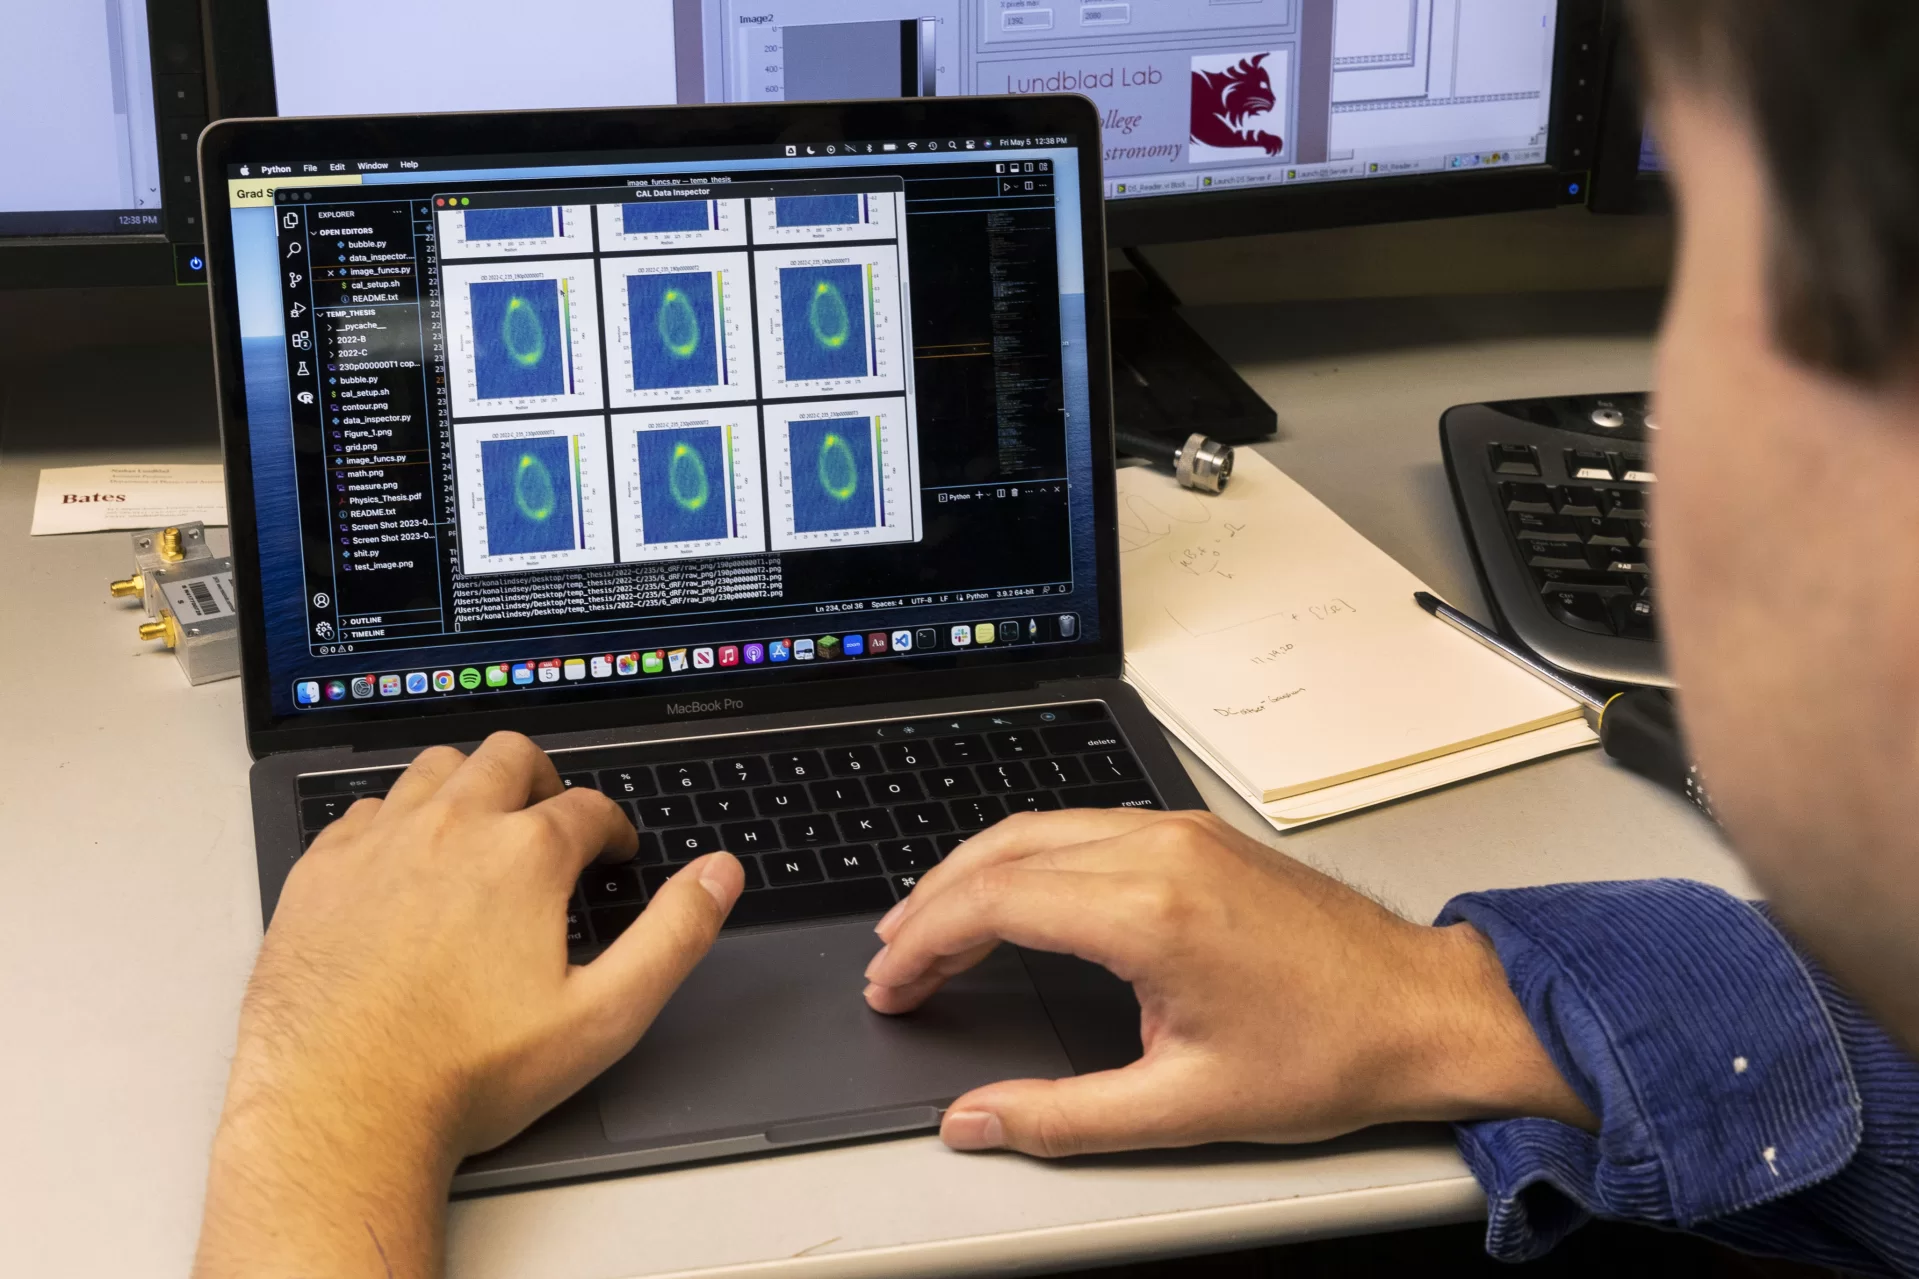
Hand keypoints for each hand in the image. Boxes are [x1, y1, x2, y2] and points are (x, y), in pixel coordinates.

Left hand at [194, 732, 742, 1277]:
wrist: (340, 1109)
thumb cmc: (468, 1072)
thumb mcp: (604, 1016)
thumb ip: (673, 935)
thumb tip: (720, 874)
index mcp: (526, 853)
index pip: (588, 807)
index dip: (612, 828)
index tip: (613, 854)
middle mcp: (451, 826)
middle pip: (509, 756)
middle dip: (543, 780)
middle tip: (552, 822)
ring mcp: (378, 842)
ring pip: (435, 768)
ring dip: (470, 785)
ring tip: (481, 828)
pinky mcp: (320, 870)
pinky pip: (365, 810)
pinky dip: (396, 820)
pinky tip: (404, 864)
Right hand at [864, 809, 1592, 1157]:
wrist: (1424, 1009)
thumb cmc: (1329, 1053)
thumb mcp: (1185, 1106)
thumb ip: (1061, 1115)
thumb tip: (974, 1121)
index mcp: (1152, 911)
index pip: (996, 901)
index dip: (926, 943)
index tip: (892, 984)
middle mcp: (1160, 851)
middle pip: (1004, 851)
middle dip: (932, 903)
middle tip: (892, 961)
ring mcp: (1180, 832)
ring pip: (1039, 828)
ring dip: (974, 873)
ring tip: (929, 926)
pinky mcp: (1196, 834)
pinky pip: (1082, 825)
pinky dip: (1025, 859)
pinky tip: (1010, 895)